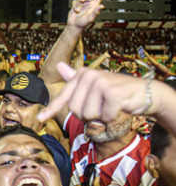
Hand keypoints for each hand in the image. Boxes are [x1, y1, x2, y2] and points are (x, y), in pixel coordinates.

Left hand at [37, 63, 154, 122]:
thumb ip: (76, 79)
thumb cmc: (118, 91)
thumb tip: (59, 66)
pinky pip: (104, 117)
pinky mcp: (112, 93)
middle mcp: (88, 76)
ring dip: (102, 117)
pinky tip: (120, 107)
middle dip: (90, 115)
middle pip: (76, 111)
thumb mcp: (95, 85)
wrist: (146, 92)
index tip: (40, 119)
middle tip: (103, 107)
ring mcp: (100, 82)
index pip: (63, 97)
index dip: (51, 109)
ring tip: (111, 105)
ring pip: (89, 115)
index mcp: (81, 75)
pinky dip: (113, 117)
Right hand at [67, 0, 105, 29]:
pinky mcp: (77, 5)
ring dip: (78, 4)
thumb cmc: (83, 23)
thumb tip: (102, 6)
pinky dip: (74, 6)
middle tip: (81, 1)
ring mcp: (83, 4)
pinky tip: (75, 12)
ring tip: (77, 11)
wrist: (74, 25)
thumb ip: (96, 12)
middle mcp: (89, 4)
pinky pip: (75, 2)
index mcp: (94, 6)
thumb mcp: (90, 18)